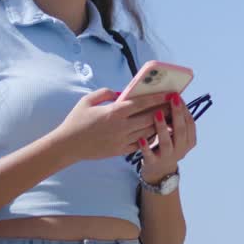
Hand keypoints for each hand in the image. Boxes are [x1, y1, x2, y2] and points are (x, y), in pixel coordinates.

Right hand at [53, 89, 170, 163]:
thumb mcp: (88, 101)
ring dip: (160, 124)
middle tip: (175, 104)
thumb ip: (105, 93)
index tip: (170, 93)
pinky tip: (156, 132)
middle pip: (149, 117)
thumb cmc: (76, 121)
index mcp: (114, 112)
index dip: (157, 98)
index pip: (141, 103)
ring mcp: (122, 140)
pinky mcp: (120, 150)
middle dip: (164, 110)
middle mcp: (121, 126)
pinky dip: (150, 138)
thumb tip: (121, 93)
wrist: (67, 146)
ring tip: (170, 118)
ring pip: (147, 131)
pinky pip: (140, 144)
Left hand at [139, 93, 196, 183]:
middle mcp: (181, 149)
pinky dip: (146, 147)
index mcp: (189, 140)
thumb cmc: (166, 144)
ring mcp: (168, 157)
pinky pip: (150, 155)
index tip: (177, 96)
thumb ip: (175, 120)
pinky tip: (141, 137)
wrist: (159, 170)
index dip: (184, 109)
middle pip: (181, 131)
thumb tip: (171, 95)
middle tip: (172, 99)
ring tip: (157, 113)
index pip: (190, 123)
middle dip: (177, 114)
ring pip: (167, 142)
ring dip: (163, 127)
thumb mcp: (175, 134)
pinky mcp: (154, 163)